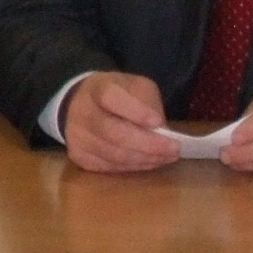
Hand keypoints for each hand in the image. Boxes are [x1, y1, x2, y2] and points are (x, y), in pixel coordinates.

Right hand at [60, 71, 180, 172]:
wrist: (79, 106)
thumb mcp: (133, 86)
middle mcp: (82, 113)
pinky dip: (135, 166)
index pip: (111, 98)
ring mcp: (78, 137)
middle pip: (113, 133)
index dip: (135, 111)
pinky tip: (150, 161)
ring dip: (145, 158)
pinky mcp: (80, 157)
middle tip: (174, 149)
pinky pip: (111, 167)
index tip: (158, 122)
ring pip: (114, 155)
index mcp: (96, 88)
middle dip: (148, 144)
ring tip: (168, 157)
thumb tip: (159, 128)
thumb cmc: (115, 95)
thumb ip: (147, 101)